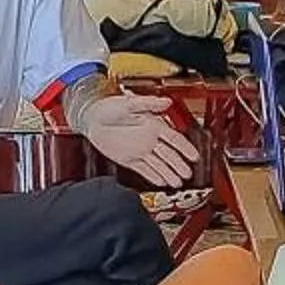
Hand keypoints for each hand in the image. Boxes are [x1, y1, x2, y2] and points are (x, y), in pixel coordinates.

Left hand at [78, 91, 199, 185]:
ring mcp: (140, 150)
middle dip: (180, 165)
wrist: (90, 118)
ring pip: (159, 165)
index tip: (194, 156)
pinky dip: (154, 176)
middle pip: (169, 155)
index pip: (174, 139)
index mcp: (153, 124)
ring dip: (169, 174)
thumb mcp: (129, 103)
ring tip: (179, 182)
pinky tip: (162, 182)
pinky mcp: (129, 159)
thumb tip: (166, 102)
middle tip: (189, 174)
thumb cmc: (108, 107)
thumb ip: (148, 103)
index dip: (185, 148)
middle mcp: (149, 138)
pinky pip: (145, 170)